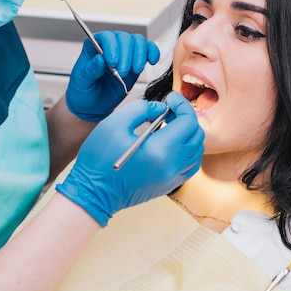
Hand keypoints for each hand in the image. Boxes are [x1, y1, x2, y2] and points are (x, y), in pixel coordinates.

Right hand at [56, 92, 203, 226]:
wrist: (93, 193)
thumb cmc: (99, 160)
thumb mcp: (115, 124)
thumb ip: (142, 109)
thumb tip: (160, 108)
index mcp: (160, 150)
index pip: (188, 121)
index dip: (182, 104)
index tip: (172, 98)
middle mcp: (171, 166)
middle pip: (196, 135)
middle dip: (186, 117)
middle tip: (169, 110)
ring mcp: (172, 178)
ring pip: (197, 151)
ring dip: (188, 134)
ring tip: (170, 126)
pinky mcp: (169, 185)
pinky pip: (191, 165)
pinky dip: (188, 151)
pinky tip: (173, 144)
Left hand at [65, 31, 159, 121]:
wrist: (93, 104)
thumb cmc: (84, 91)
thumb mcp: (82, 82)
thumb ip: (91, 70)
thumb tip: (100, 59)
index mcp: (93, 46)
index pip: (106, 37)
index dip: (112, 47)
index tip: (113, 63)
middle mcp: (110, 45)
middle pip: (124, 38)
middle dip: (127, 55)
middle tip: (123, 72)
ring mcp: (125, 52)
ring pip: (138, 41)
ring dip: (140, 55)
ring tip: (136, 70)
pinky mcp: (136, 60)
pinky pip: (148, 49)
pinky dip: (152, 52)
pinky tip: (152, 61)